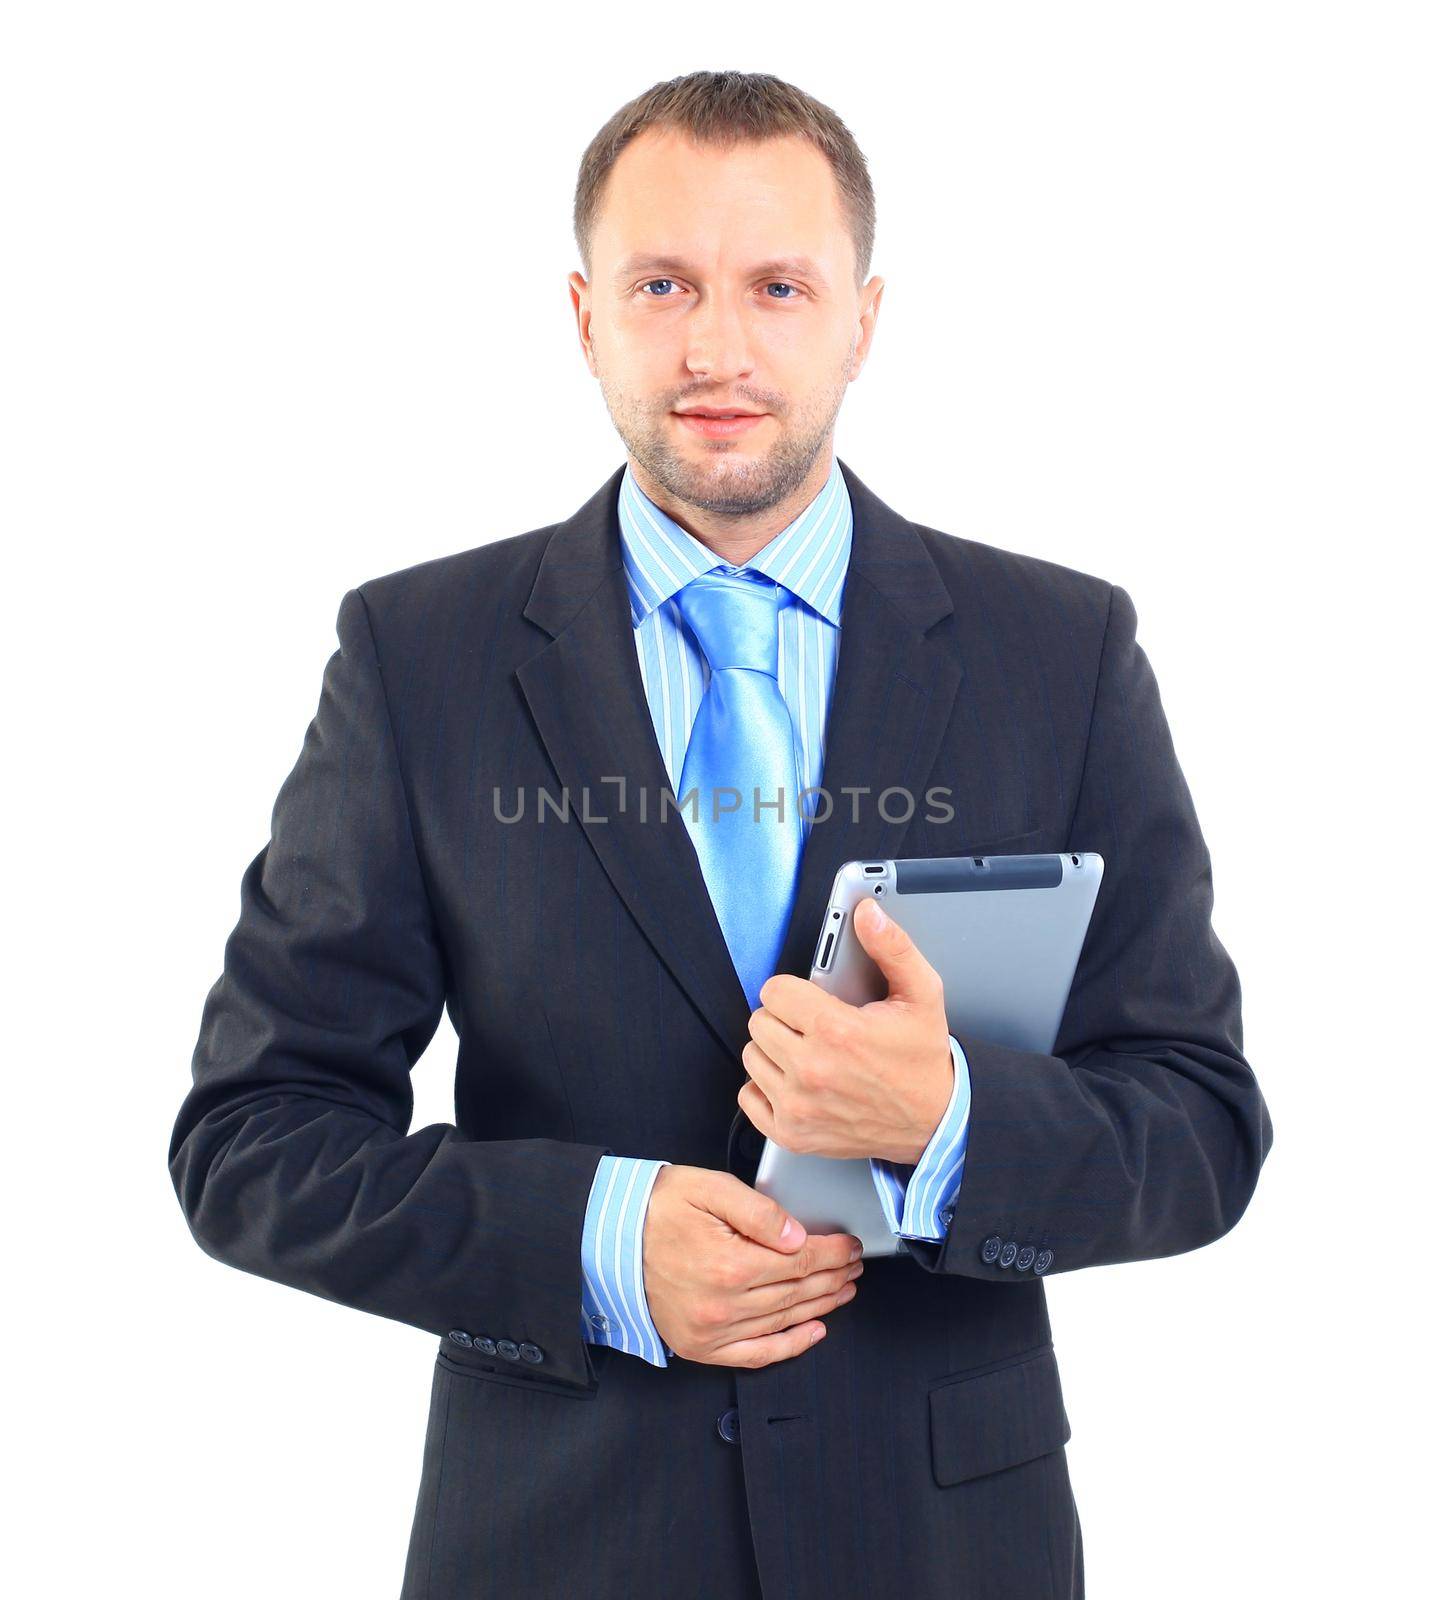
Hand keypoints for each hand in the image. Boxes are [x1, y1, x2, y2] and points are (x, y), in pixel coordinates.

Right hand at [642, 1165, 864, 1367]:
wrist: (611, 1239)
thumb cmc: (658, 1209)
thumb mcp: (710, 1189)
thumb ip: (759, 1211)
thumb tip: (798, 1236)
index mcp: (730, 1264)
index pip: (801, 1261)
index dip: (832, 1253)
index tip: (849, 1246)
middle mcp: (724, 1305)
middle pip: (798, 1291)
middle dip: (834, 1276)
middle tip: (854, 1265)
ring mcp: (713, 1331)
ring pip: (785, 1320)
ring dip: (821, 1305)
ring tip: (843, 1290)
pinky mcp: (702, 1346)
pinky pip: (757, 1354)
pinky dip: (790, 1346)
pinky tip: (814, 1331)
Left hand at [737, 896, 953, 1164]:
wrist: (934, 1122)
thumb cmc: (923, 1060)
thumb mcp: (921, 994)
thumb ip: (892, 947)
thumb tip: (868, 913)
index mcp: (837, 1030)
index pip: (774, 991)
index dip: (793, 990)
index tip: (811, 999)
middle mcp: (811, 1070)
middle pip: (759, 1021)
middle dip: (784, 1018)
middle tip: (815, 1027)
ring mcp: (798, 1106)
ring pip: (751, 1056)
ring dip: (775, 1052)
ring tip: (810, 1053)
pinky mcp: (791, 1133)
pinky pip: (748, 1097)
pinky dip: (767, 1088)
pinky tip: (797, 1082)